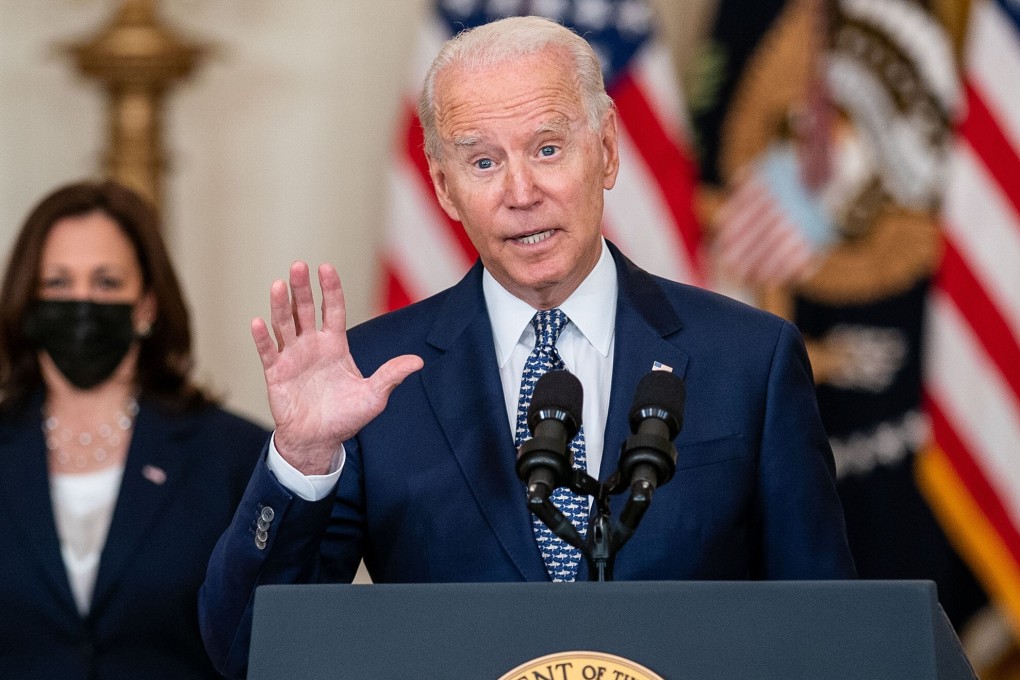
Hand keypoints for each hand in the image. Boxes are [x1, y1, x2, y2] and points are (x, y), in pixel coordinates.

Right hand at [252, 262, 422, 473]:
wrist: (320, 441)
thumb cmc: (346, 417)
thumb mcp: (374, 396)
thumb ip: (391, 375)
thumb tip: (419, 361)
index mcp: (335, 345)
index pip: (333, 310)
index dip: (330, 289)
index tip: (326, 267)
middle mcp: (312, 345)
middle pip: (306, 310)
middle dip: (303, 288)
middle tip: (299, 265)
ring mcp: (292, 357)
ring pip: (284, 324)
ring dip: (281, 305)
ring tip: (279, 284)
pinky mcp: (276, 373)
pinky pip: (268, 352)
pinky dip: (263, 338)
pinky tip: (258, 322)